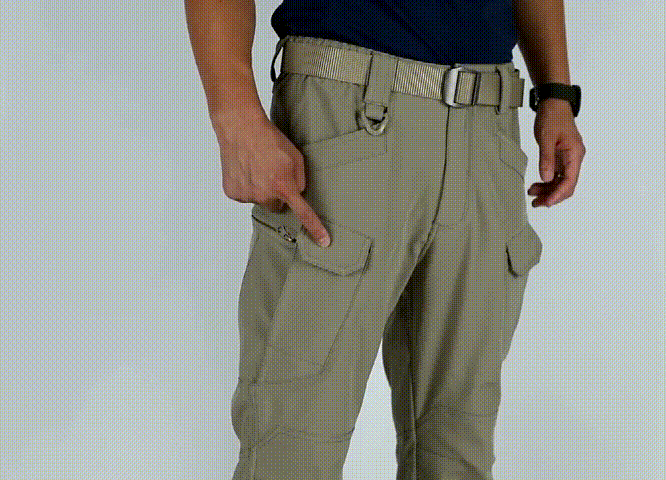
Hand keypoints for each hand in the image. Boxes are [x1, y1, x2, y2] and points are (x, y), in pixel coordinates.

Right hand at [213, 107, 330, 246]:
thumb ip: (300, 180)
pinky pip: (245, 196)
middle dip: (277, 195)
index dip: (314, 228)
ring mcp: (247, 195)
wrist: (240, 128)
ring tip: (257, 168)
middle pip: (276, 206)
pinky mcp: (233, 193)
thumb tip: (298, 194)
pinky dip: (246, 186)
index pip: (302, 213)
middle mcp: (264, 194)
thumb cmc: (269, 139)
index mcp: (284, 186)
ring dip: (260, 189)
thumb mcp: (295, 157)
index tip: (323, 242)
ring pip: (260, 201)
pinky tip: (246, 170)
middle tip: (272, 174)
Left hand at [527, 98, 585, 206]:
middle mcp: (574, 158)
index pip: (570, 181)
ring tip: (532, 194)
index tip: (547, 202)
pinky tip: (536, 185)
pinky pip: (556, 174)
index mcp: (575, 154)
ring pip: (561, 181)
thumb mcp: (547, 138)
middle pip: (567, 184)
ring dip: (548, 190)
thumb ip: (547, 159)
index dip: (558, 194)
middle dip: (553, 196)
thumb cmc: (553, 116)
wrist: (554, 102)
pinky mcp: (561, 156)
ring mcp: (568, 158)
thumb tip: (547, 178)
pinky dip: (547, 181)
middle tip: (536, 203)